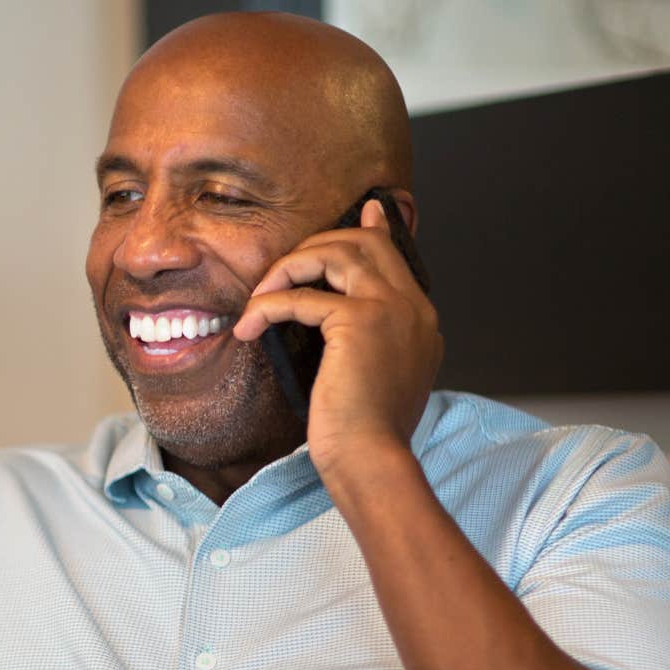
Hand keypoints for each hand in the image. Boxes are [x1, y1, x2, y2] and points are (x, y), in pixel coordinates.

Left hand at [230, 197, 441, 475]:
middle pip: (365, 241)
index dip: (372, 230)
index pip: (394, 255)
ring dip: (289, 267)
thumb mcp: (375, 377)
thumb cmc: (366, 432)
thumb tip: (337, 321)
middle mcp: (412, 306)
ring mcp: (390, 310)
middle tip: (279, 274)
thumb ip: (367, 340)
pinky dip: (268, 306)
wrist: (372, 459)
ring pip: (336, 252)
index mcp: (420, 319)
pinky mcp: (358, 322)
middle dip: (316, 245)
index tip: (363, 211)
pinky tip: (250, 327)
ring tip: (260, 298)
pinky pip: (301, 297)